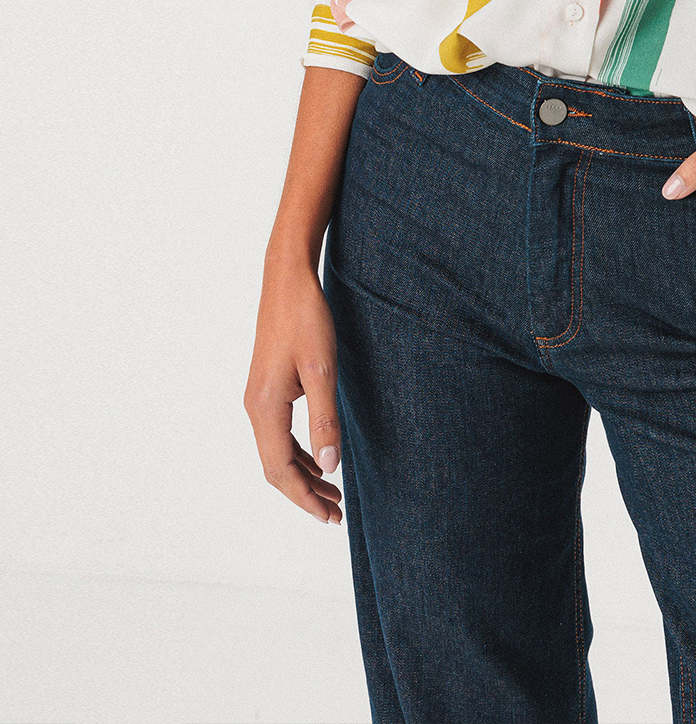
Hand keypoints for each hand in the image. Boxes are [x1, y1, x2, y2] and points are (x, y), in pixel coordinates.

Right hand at [244, 259, 344, 524]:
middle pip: (276, 467)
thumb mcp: (322, 371)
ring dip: (303, 474)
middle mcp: (255, 408)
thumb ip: (326, 421)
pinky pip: (279, 433)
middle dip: (304, 493)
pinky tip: (319, 457)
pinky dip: (299, 452)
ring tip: (333, 492)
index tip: (330, 518)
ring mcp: (259, 398)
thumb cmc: (306, 319)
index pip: (281, 471)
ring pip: (277, 452)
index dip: (304, 499)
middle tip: (336, 513)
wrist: (287, 280)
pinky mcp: (267, 388)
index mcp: (265, 409)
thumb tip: (331, 469)